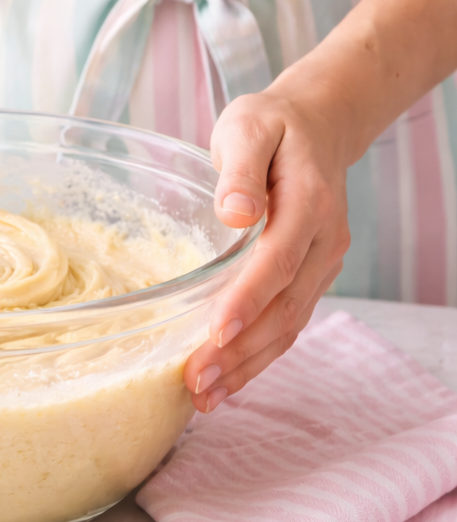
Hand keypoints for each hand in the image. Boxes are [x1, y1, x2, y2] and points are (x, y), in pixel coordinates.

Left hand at [183, 85, 350, 412]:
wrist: (317, 125)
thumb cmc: (273, 125)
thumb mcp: (249, 127)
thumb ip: (241, 169)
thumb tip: (238, 213)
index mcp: (310, 203)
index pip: (280, 260)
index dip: (250, 299)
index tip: (218, 332)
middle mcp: (325, 242)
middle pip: (286, 306)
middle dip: (242, 350)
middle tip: (197, 381)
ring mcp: (323, 263)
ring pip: (290, 325)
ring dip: (249, 365)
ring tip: (205, 396)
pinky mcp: (311, 277)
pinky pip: (288, 323)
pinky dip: (259, 356)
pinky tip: (226, 381)